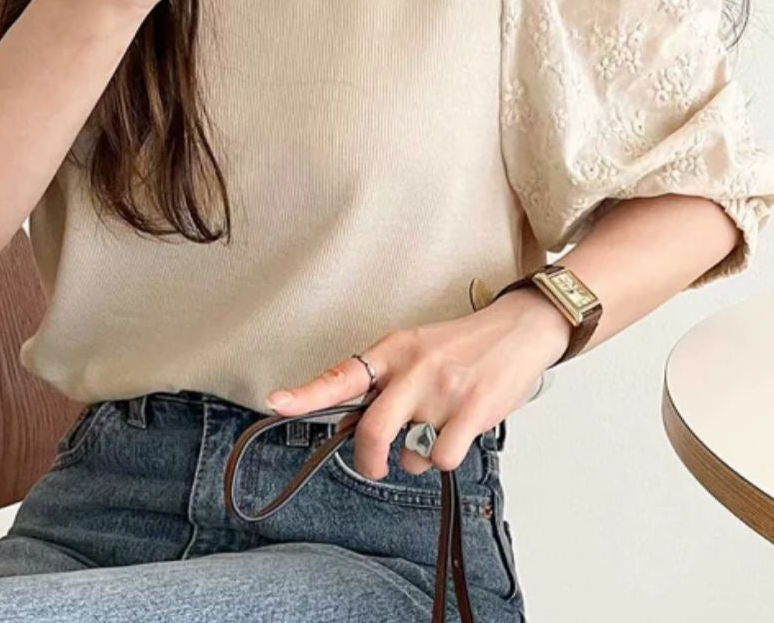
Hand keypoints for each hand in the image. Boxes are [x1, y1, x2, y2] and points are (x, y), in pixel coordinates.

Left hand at [265, 288, 570, 478]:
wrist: (519, 328)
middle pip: (371, 431)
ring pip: (411, 452)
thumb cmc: (464, 345)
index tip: (276, 402)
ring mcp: (441, 390)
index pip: (341, 375)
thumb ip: (387, 381)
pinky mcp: (471, 410)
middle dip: (369, 460)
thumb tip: (358, 427)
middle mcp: (412, 369)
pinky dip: (447, 456)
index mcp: (393, 349)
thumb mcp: (417, 348)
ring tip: (441, 427)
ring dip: (421, 454)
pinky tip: (461, 432)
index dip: (306, 393)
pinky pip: (442, 457)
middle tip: (375, 466)